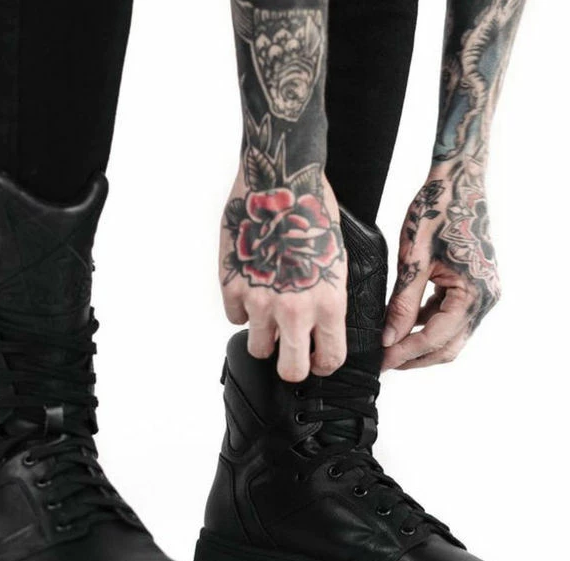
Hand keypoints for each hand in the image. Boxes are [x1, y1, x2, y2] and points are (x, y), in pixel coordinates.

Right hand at [221, 171, 347, 381]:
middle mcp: (293, 309)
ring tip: (269, 314)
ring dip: (264, 337)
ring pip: (257, 348)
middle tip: (291, 354)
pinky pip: (234, 317)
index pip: (329, 358)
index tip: (318, 360)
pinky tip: (251, 287)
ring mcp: (258, 300)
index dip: (324, 364)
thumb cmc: (313, 214)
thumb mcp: (339, 262)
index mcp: (328, 302)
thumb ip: (329, 303)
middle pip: (290, 371)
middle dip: (292, 366)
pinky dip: (242, 309)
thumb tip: (321, 331)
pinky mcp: (231, 285)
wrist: (280, 179)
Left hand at [383, 163, 499, 370]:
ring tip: (389, 345)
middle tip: (383, 361)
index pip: (436, 338)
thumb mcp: (413, 260)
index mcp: (474, 293)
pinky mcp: (474, 287)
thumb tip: (388, 339)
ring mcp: (483, 294)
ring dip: (421, 344)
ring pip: (450, 336)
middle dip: (414, 357)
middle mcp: (486, 298)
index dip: (405, 353)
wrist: (458, 181)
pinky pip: (450, 317)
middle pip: (448, 346)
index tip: (380, 361)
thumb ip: (402, 303)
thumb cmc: (436, 212)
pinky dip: (428, 325)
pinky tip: (403, 323)